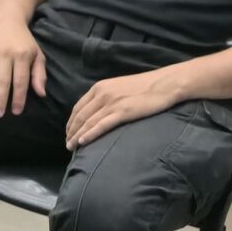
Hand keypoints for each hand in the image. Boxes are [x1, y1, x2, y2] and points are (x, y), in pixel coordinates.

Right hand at [0, 23, 47, 117]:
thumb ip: (39, 74)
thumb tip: (41, 94)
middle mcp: (6, 53)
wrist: (8, 19)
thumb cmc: (24, 41)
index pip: (20, 80)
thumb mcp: (37, 55)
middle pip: (3, 79)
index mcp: (22, 55)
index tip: (16, 112)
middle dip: (0, 98)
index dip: (18, 97)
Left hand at [66, 70, 183, 148]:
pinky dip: (89, 134)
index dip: (71, 121)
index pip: (78, 107)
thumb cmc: (144, 87)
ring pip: (88, 122)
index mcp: (99, 87)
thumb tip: (98, 110)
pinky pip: (101, 125)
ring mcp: (111, 103)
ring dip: (77, 136)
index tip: (68, 132)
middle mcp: (101, 94)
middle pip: (80, 116)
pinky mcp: (122, 112)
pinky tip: (82, 142)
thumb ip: (106, 96)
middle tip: (67, 144)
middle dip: (71, 131)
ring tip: (71, 147)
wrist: (164, 84)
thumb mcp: (118, 87)